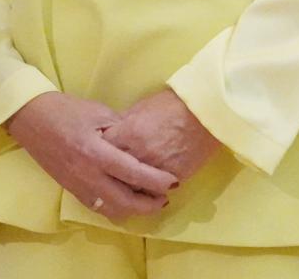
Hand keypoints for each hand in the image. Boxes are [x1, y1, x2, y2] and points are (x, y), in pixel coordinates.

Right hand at [5, 91, 175, 220]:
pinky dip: (114, 208)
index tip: (173, 182)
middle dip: (149, 204)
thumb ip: (120, 129)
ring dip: (132, 210)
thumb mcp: (97, 111)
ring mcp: (77, 185)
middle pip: (125, 202)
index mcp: (95, 151)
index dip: (156, 181)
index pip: (133, 173)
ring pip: (111, 211)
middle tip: (164, 197)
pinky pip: (97, 208)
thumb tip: (140, 144)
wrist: (28, 117)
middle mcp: (87, 174)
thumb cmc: (63, 109)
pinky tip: (123, 200)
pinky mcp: (70, 189)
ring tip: (146, 201)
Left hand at [101, 89, 220, 184]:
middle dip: (108, 176)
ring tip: (122, 187)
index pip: (102, 150)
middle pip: (114, 174)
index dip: (97, 153)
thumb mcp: (138, 110)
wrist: (203, 114)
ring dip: (127, 189)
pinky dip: (146, 192)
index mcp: (128, 133)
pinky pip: (154, 191)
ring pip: (133, 188)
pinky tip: (143, 190)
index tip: (95, 155)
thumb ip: (121, 127)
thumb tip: (108, 138)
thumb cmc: (169, 106)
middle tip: (105, 177)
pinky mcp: (173, 178)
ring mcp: (157, 168)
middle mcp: (140, 154)